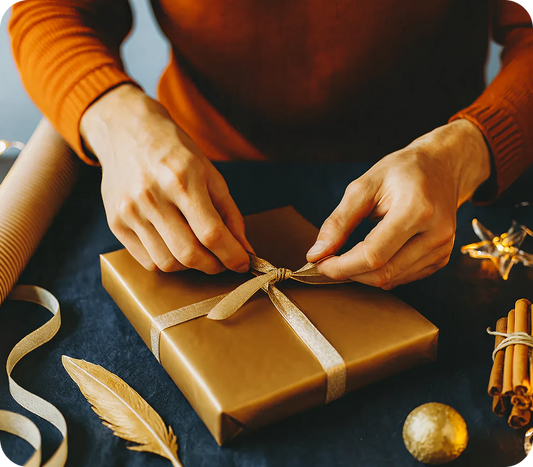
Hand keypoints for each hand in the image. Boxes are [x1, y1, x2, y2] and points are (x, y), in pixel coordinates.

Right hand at [81, 84, 252, 273]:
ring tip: (199, 252)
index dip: (232, 255)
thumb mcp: (210, 174)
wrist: (127, 131)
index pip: (211, 233)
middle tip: (223, 261)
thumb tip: (244, 249)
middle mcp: (152, 196)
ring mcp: (130, 211)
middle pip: (188, 253)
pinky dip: (168, 262)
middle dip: (213, 266)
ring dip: (190, 266)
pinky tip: (176, 247)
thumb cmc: (175, 152)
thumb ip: (229, 214)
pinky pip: (147, 261)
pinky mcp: (115, 222)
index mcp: (182, 179)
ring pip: (167, 262)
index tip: (243, 263)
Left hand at [306, 119, 490, 288]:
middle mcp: (436, 233)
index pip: (373, 255)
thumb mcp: (364, 186)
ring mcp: (442, 248)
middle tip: (327, 261)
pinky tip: (370, 256)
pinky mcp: (442, 257)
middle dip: (348, 272)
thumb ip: (339, 221)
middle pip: (383, 273)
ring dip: (362, 275)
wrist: (442, 166)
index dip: (342, 266)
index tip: (319, 263)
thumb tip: (317, 253)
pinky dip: (380, 273)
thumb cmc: (401, 171)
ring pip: (392, 279)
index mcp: (416, 210)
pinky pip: (403, 277)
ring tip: (346, 257)